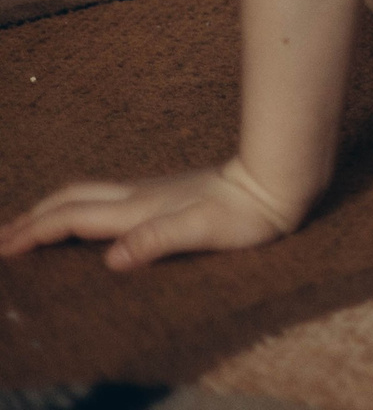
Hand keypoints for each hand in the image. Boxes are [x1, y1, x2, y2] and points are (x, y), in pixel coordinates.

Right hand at [1, 158, 301, 268]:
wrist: (277, 181)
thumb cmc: (245, 214)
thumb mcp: (203, 231)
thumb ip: (157, 240)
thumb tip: (112, 258)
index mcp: (138, 209)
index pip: (73, 219)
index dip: (35, 233)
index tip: (2, 248)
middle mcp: (138, 196)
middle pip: (71, 199)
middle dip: (33, 217)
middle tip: (2, 236)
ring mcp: (152, 191)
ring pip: (88, 194)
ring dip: (53, 208)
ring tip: (30, 223)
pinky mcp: (167, 192)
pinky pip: (107, 197)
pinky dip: (80, 206)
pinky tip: (88, 216)